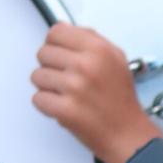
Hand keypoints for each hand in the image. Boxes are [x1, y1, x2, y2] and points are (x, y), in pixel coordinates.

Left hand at [31, 24, 159, 162]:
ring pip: (36, 76)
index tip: (60, 53)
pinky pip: (37, 98)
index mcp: (98, 49)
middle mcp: (86, 65)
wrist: (126, 133)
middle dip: (50, 66)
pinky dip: (46, 105)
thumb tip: (65, 29)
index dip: (54, 44)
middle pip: (43, 53)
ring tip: (66, 94)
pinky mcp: (64, 110)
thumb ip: (90, 40)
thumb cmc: (120, 99)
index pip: (56, 32)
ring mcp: (74, 88)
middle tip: (65, 78)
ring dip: (47, 86)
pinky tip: (63, 106)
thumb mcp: (115, 58)